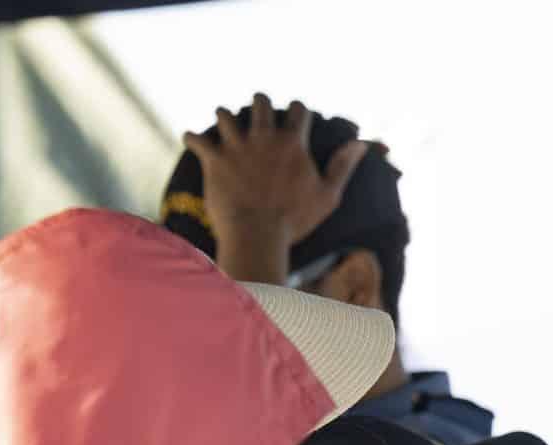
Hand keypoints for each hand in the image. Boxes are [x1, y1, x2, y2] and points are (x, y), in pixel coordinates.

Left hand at [183, 94, 370, 270]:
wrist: (258, 235)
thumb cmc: (296, 219)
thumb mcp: (328, 195)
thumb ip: (342, 166)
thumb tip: (360, 143)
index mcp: (292, 143)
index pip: (298, 109)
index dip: (298, 111)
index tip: (296, 116)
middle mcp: (263, 136)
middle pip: (259, 102)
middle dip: (259, 104)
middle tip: (258, 113)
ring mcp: (236, 146)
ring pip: (224, 114)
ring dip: (224, 117)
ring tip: (224, 123)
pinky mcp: (213, 159)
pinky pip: (196, 139)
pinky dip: (193, 138)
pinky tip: (192, 140)